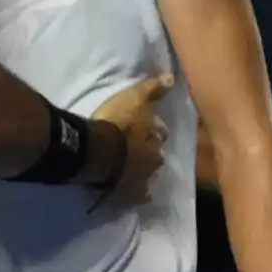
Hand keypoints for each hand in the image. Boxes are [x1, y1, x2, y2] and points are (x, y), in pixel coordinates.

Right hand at [89, 74, 173, 204]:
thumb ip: (152, 90)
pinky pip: (138, 194)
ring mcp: (143, 177)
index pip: (160, 132)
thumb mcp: (134, 99)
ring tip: (132, 168)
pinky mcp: (130, 193)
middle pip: (155, 155)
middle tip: (139, 149)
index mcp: (154, 136)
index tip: (147, 128)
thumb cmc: (116, 123)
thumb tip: (172, 77)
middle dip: (149, 152)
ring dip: (142, 171)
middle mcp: (153, 158)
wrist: (98, 152)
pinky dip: (137, 192)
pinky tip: (133, 191)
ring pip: (147, 174)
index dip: (153, 130)